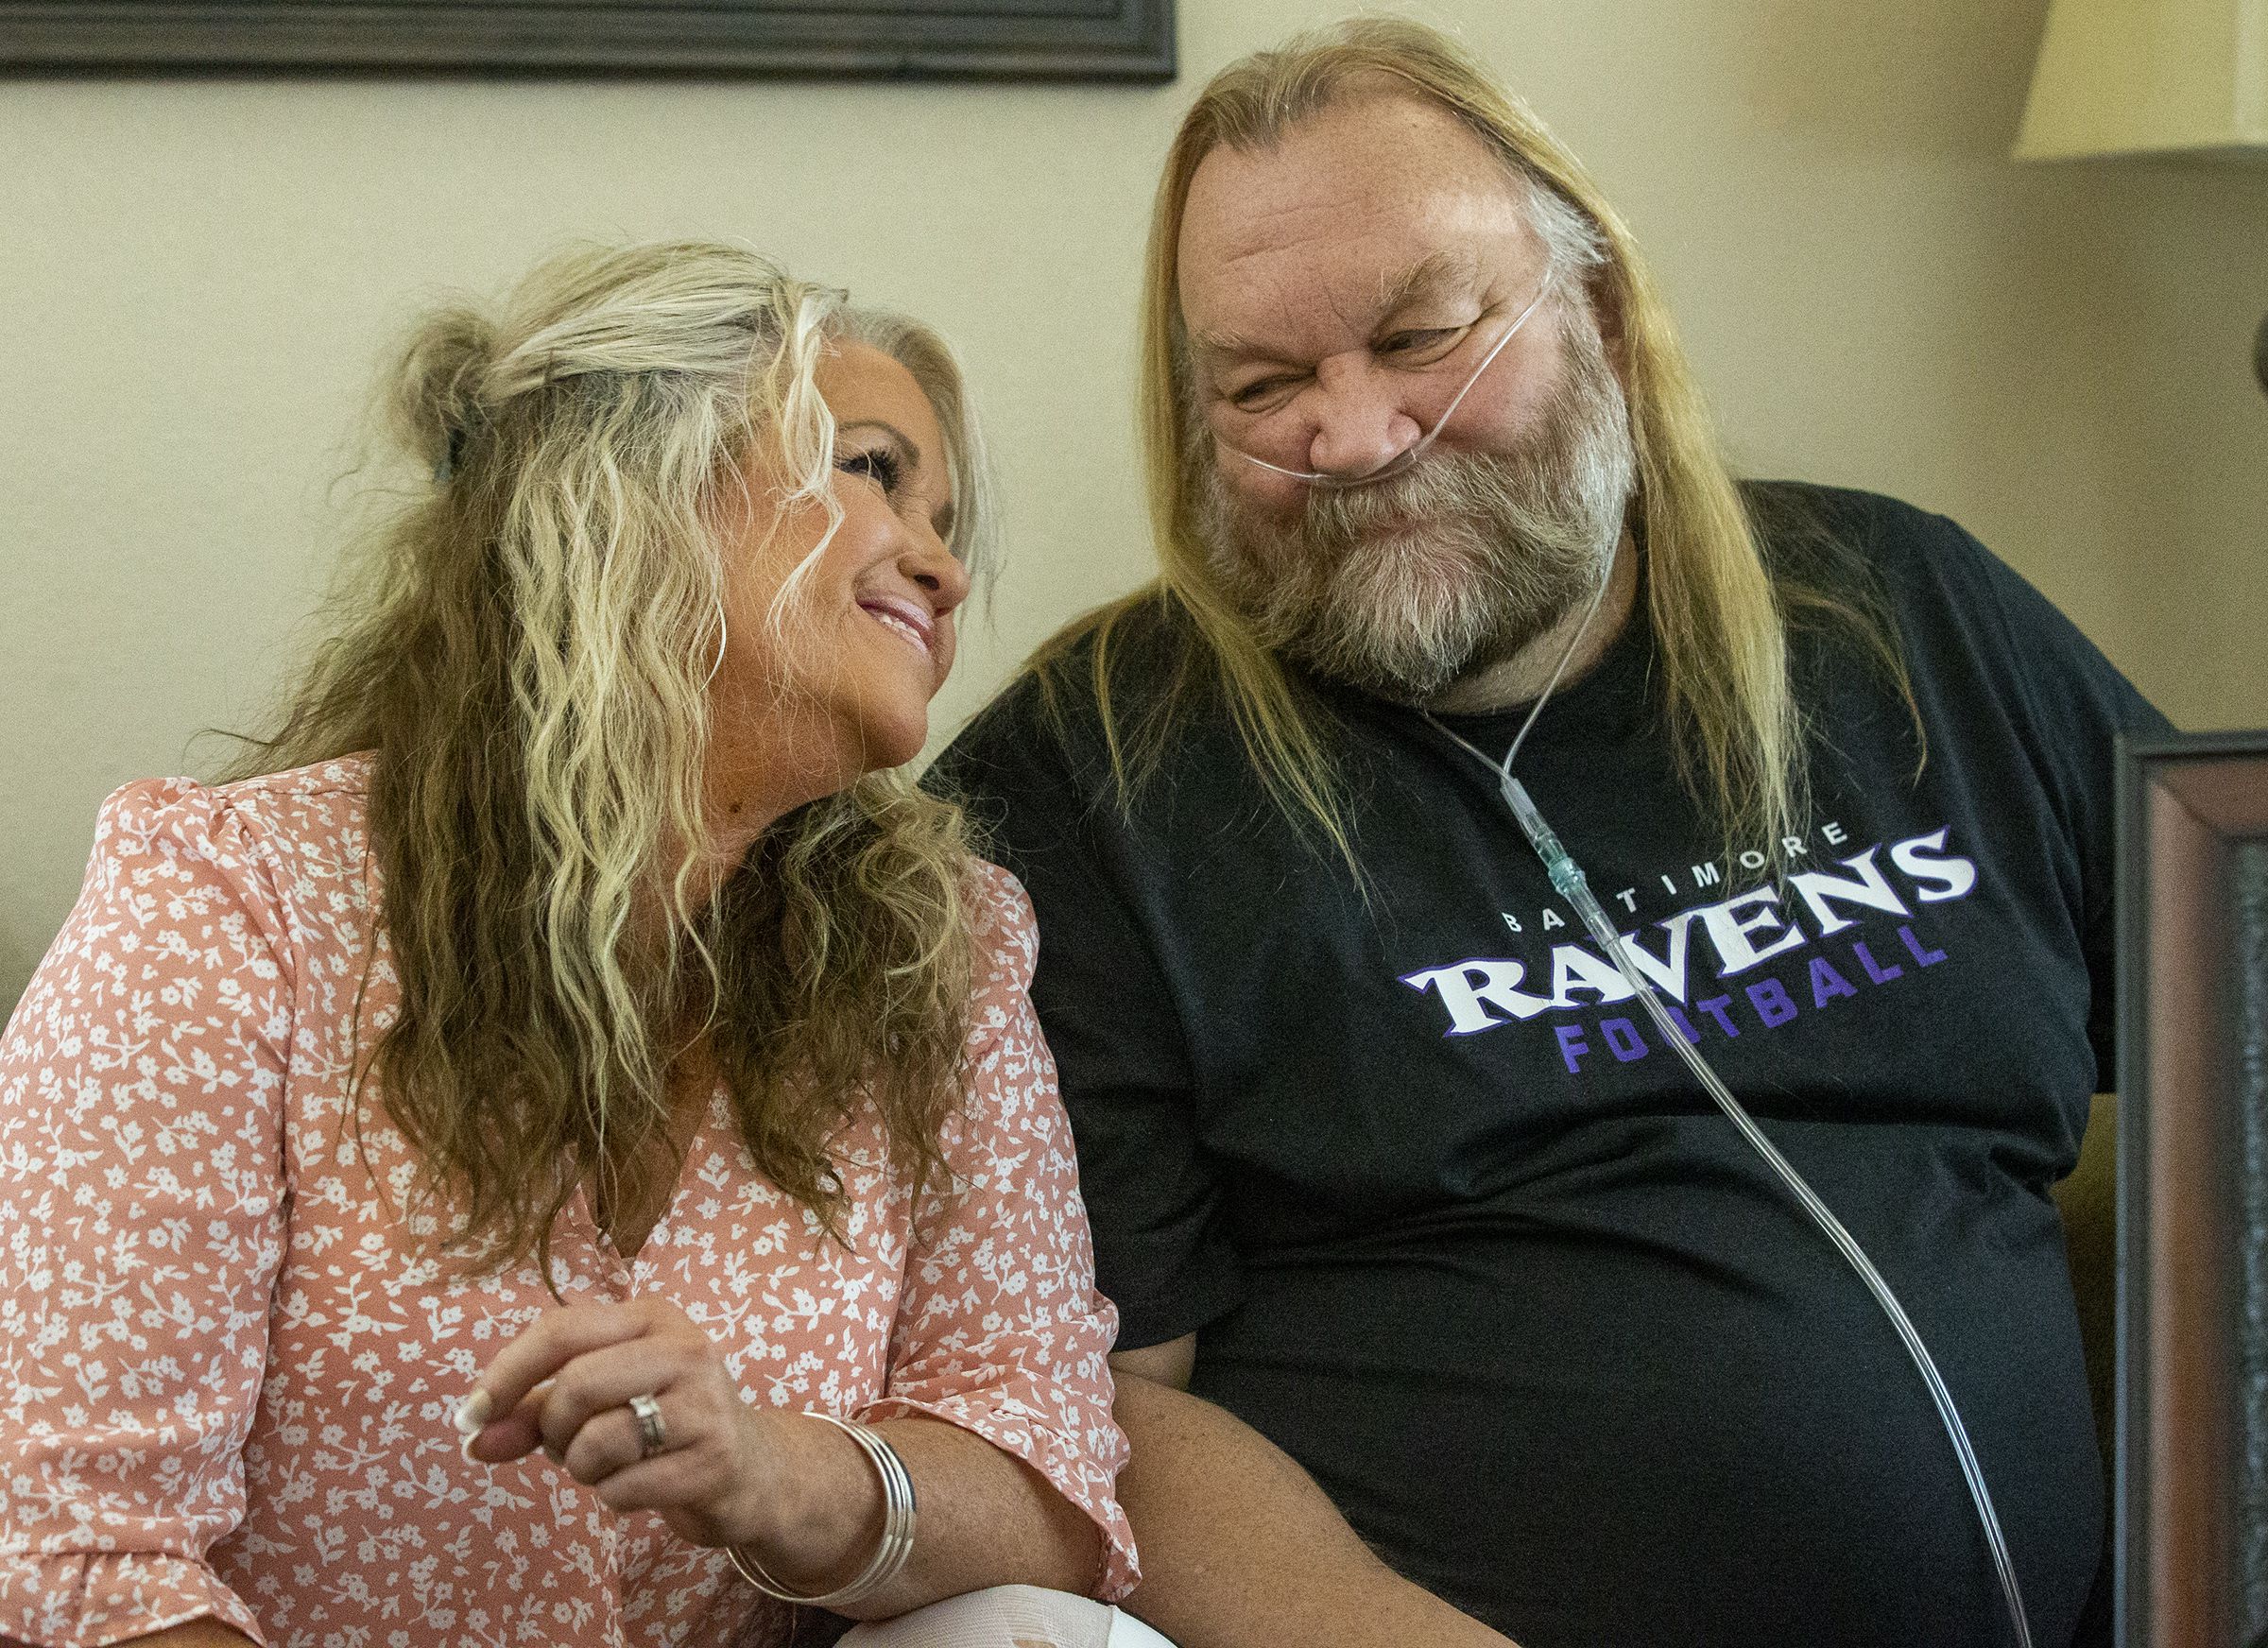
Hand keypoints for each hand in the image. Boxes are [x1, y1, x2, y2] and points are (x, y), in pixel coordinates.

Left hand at [457, 1297, 787, 1549]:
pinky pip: (623, 1488)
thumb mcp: (603, 1400)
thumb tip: (473, 1437)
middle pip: (575, 1385)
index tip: (470, 1417)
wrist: (754, 1469)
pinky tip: (641, 1485)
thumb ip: (534, 1411)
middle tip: (564, 1446)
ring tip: (609, 1464)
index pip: (562, 1330)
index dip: (506, 1374)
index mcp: (653, 1317)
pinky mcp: (714, 1460)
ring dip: (581, 1468)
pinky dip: (614, 1496)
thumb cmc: (662, 1425)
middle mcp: (686, 1349)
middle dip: (551, 1429)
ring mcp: (706, 1404)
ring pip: (596, 1442)